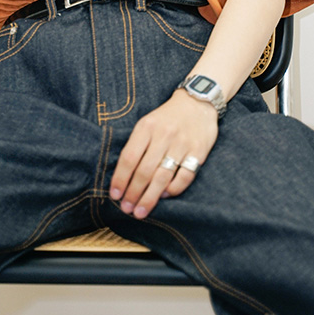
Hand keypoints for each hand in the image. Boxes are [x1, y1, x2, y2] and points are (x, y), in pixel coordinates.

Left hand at [109, 90, 217, 219]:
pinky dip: (174, 189)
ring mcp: (182, 144)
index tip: (115, 195)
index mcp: (146, 127)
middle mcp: (163, 135)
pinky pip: (185, 176)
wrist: (197, 102)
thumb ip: (136, 145)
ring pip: (163, 177)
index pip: (129, 158)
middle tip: (127, 209)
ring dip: (150, 197)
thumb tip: (123, 177)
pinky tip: (165, 195)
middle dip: (133, 193)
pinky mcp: (198, 151)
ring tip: (141, 211)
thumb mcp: (147, 123)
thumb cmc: (167, 118)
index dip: (120, 179)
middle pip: (144, 171)